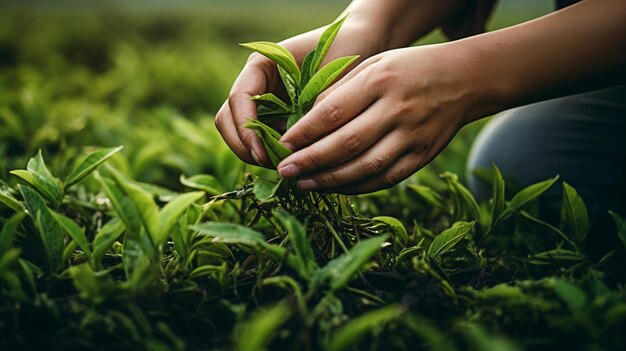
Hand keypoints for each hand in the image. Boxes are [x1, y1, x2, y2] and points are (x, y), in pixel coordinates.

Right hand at [215, 22, 381, 166]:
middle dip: (246, 147)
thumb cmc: (344, 51)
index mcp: (262, 64)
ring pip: (240, 132)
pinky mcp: (274, 116)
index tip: (263, 155)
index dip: (246, 130)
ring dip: (257, 152)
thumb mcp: (328, 78)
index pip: (238, 98)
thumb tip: (293, 147)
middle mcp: (256, 82)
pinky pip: (261, 138)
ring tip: (286, 164)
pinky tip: (294, 158)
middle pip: (229, 119)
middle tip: (274, 166)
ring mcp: (262, 100)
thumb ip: (309, 108)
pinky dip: (270, 152)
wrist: (358, 43)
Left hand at [277, 44, 484, 193]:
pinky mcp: (422, 156)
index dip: (304, 132)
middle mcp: (397, 110)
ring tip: (304, 184)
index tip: (282, 144)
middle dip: (310, 161)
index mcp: (380, 81)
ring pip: (365, 167)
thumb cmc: (408, 69)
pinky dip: (357, 188)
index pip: (333, 111)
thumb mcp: (374, 65)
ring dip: (330, 181)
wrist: (464, 80)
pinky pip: (385, 179)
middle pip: (346, 144)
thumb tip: (305, 124)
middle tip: (284, 171)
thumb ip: (341, 91)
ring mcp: (412, 136)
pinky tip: (335, 189)